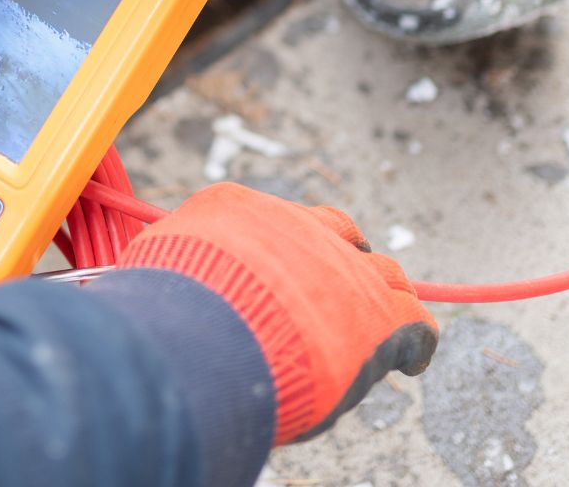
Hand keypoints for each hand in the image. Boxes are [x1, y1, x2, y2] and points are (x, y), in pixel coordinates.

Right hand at [118, 183, 436, 442]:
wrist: (203, 332)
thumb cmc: (166, 307)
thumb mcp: (153, 267)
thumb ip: (173, 268)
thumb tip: (155, 285)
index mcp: (242, 209)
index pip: (277, 219)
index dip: (288, 246)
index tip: (286, 265)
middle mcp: (301, 229)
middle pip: (338, 233)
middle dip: (341, 258)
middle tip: (337, 287)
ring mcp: (346, 269)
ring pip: (384, 273)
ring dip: (382, 295)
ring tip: (382, 317)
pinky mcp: (380, 316)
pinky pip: (415, 323)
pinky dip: (414, 340)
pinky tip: (412, 358)